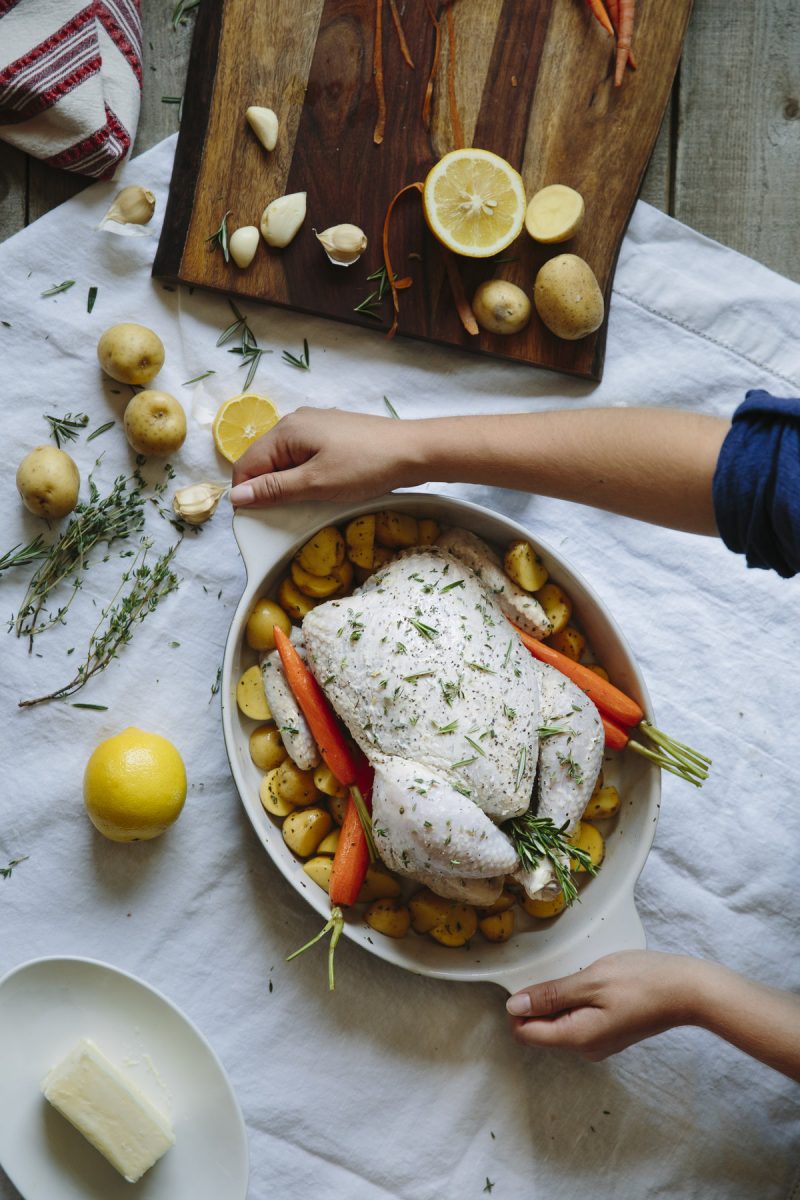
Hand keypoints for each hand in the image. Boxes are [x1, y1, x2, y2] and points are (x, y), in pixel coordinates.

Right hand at [229, 407, 420, 506]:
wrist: (415, 450)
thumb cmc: (366, 466)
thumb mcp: (316, 483)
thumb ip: (274, 489)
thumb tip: (236, 496)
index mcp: (286, 430)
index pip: (247, 464)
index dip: (247, 494)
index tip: (258, 520)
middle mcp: (296, 422)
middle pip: (265, 461)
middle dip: (269, 489)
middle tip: (287, 514)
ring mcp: (316, 426)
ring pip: (286, 461)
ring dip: (290, 485)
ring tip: (309, 503)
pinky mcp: (333, 434)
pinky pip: (306, 457)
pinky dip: (307, 476)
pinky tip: (324, 489)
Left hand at [506, 950, 701, 1060]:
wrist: (687, 991)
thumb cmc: (641, 981)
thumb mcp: (590, 981)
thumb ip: (551, 995)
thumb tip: (514, 1007)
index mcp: (576, 1038)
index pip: (525, 1034)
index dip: (518, 1007)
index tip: (530, 980)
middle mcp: (585, 1049)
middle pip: (542, 1029)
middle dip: (541, 1001)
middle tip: (562, 973)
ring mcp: (599, 1044)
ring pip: (560, 1023)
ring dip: (561, 999)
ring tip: (583, 976)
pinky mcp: (610, 1034)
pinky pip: (579, 1021)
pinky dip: (577, 1001)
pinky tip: (595, 983)